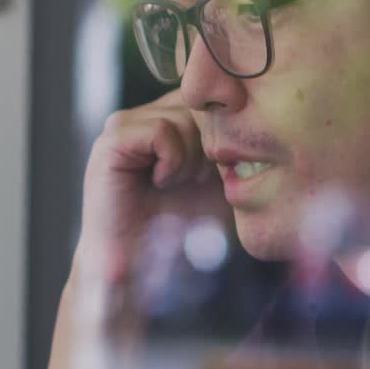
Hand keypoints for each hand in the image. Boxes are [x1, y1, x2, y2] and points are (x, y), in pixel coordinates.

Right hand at [75, 88, 228, 286]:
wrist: (141, 267)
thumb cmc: (183, 229)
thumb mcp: (222, 181)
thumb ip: (233, 146)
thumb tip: (256, 115)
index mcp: (170, 122)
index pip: (212, 101)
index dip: (224, 135)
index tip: (214, 173)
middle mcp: (146, 116)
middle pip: (201, 105)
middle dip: (209, 148)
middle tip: (194, 181)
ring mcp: (126, 124)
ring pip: (184, 116)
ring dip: (191, 158)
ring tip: (173, 185)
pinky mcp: (113, 139)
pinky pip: (162, 130)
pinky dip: (173, 162)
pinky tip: (160, 183)